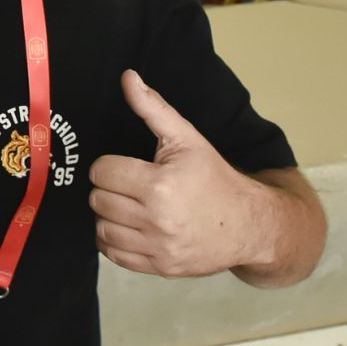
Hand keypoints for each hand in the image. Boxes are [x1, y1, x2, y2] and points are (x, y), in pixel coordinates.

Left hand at [87, 71, 266, 278]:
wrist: (248, 224)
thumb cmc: (215, 179)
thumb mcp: (188, 139)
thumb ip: (153, 108)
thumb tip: (128, 77)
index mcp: (160, 185)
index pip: (102, 172)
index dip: (110, 166)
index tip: (125, 166)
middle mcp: (157, 219)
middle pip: (98, 200)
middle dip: (109, 189)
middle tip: (129, 185)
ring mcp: (158, 248)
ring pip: (101, 228)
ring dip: (109, 215)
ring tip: (129, 206)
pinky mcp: (159, 268)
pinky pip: (113, 255)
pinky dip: (114, 241)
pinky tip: (131, 227)